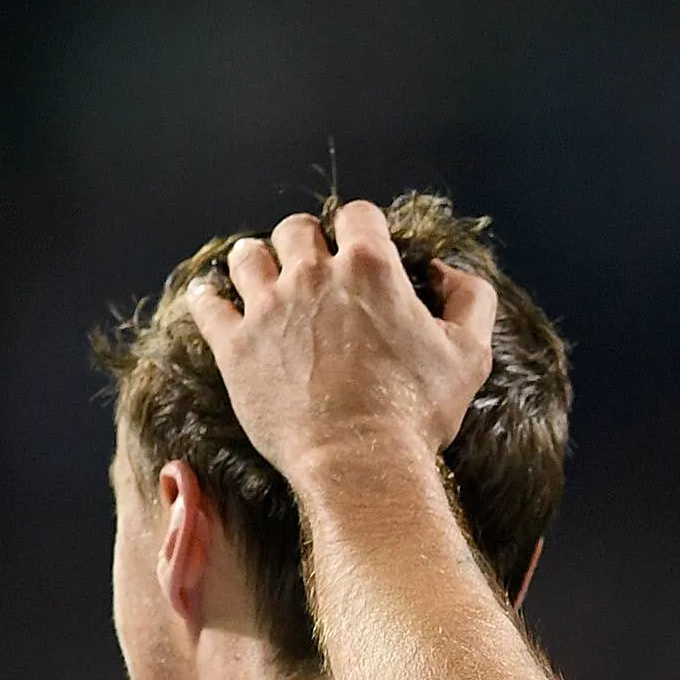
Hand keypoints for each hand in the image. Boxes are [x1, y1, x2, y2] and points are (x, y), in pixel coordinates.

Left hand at [186, 201, 496, 492]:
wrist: (360, 464)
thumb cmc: (417, 414)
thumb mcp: (470, 355)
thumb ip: (471, 300)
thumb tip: (445, 272)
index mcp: (370, 268)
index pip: (358, 215)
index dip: (362, 228)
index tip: (362, 248)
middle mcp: (313, 275)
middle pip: (296, 229)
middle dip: (307, 242)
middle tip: (312, 268)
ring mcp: (268, 309)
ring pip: (247, 256)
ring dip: (258, 261)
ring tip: (264, 277)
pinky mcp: (235, 346)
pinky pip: (208, 303)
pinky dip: (209, 297)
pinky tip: (214, 298)